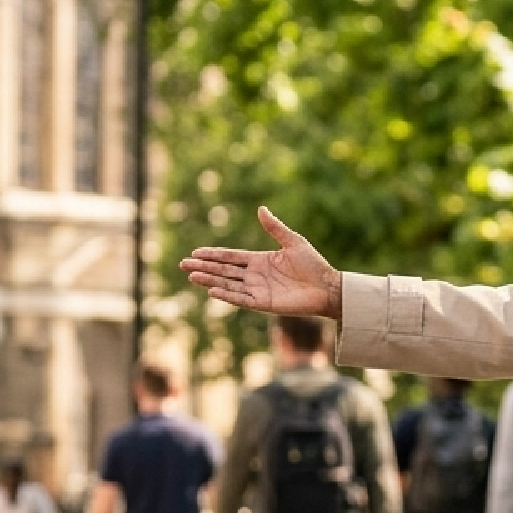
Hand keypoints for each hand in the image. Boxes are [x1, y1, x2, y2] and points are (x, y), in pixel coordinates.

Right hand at [179, 207, 343, 318]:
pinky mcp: (264, 303)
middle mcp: (255, 276)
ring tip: (191, 275)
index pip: (230, 257)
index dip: (213, 255)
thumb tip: (261, 208)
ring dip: (210, 280)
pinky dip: (227, 295)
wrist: (328, 288)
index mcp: (260, 261)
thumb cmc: (314, 265)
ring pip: (228, 284)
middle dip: (204, 267)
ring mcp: (258, 290)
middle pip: (224, 270)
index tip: (195, 252)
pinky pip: (241, 299)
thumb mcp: (294, 242)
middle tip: (183, 263)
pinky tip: (212, 290)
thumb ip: (275, 228)